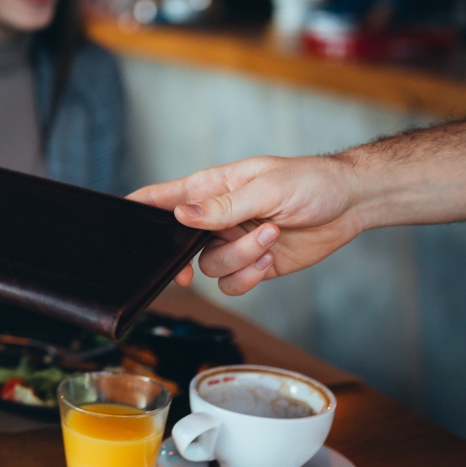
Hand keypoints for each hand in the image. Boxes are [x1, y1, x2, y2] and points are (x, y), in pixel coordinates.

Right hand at [128, 155, 365, 295]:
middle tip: (183, 271)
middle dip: (181, 260)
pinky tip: (269, 260)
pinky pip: (232, 284)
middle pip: (175, 245)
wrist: (351, 204)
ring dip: (239, 259)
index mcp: (209, 189)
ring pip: (208, 268)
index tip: (115, 223)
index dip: (135, 210)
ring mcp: (231, 242)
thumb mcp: (266, 188)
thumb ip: (223, 206)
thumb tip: (181, 214)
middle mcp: (214, 219)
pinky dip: (249, 278)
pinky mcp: (251, 265)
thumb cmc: (310, 182)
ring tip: (271, 237)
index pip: (160, 198)